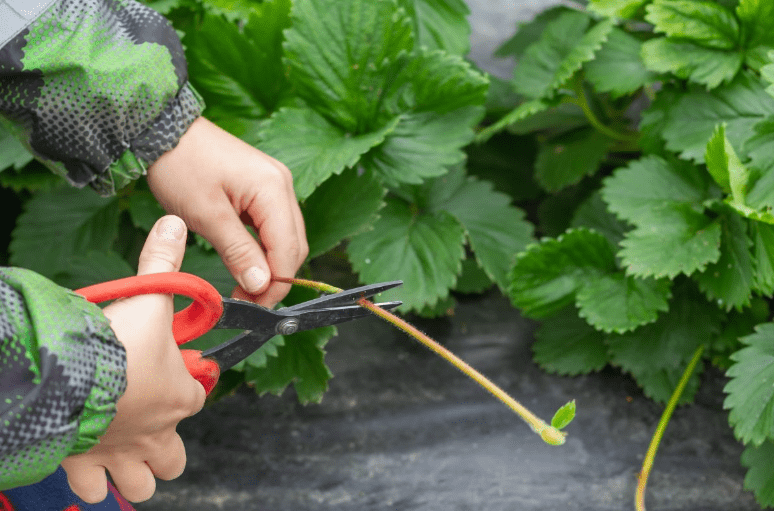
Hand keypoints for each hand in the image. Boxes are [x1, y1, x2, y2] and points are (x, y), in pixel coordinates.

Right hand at [61, 216, 205, 502]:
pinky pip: (92, 489)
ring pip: (142, 483)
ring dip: (134, 471)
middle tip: (147, 421)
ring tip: (118, 446)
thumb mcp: (148, 297)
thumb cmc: (116, 344)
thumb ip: (163, 262)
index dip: (188, 384)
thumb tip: (175, 224)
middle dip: (164, 447)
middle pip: (173, 458)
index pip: (197, 395)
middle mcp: (156, 434)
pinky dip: (89, 480)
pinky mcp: (86, 466)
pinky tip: (82, 458)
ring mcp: (122, 455)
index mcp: (179, 397)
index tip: (173, 370)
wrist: (68, 376)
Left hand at [147, 117, 308, 307]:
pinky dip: (263, 248)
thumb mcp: (206, 215)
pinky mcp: (263, 188)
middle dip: (275, 278)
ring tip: (244, 286)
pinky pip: (273, 226)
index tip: (253, 307)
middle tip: (246, 301)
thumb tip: (261, 285)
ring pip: (285, 238)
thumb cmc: (181, 167)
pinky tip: (245, 262)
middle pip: (294, 246)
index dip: (275, 284)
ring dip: (270, 265)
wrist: (164, 130)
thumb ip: (238, 252)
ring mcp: (276, 185)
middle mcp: (283, 186)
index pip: (289, 250)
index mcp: (273, 190)